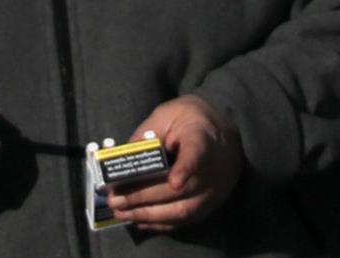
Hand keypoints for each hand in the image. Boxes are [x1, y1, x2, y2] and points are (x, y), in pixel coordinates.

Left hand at [108, 95, 242, 232]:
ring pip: (182, 210)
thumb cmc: (191, 120)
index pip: (197, 155)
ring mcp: (213, 191)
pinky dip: (160, 224)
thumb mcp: (169, 115)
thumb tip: (123, 159)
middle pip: (180, 189)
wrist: (223, 134)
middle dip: (145, 197)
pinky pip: (184, 221)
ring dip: (149, 215)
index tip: (175, 182)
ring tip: (122, 213)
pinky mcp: (209, 206)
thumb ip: (147, 134)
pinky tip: (139, 220)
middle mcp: (212, 170)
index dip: (185, 169)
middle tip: (116, 200)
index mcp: (202, 138)